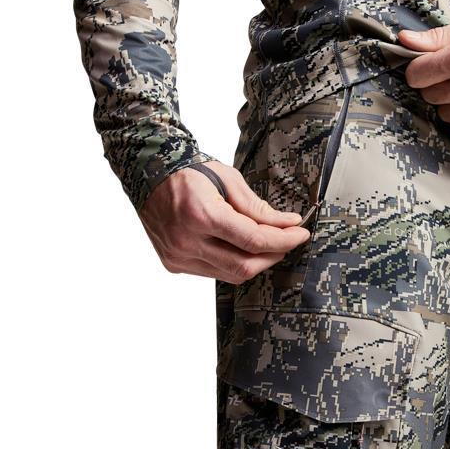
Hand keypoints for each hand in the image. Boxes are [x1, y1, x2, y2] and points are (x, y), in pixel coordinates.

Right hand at [139, 160, 309, 281]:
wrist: (149, 175)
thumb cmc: (191, 173)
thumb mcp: (228, 180)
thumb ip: (258, 207)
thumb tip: (289, 224)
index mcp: (201, 216)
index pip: (253, 240)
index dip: (283, 240)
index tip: (300, 233)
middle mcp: (187, 242)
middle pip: (245, 266)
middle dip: (273, 255)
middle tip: (288, 240)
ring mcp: (178, 257)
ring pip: (231, 275)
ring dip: (256, 261)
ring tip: (268, 244)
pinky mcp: (174, 264)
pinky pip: (214, 272)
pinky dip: (233, 262)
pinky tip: (240, 247)